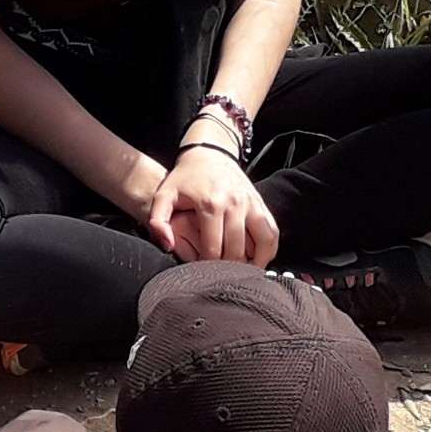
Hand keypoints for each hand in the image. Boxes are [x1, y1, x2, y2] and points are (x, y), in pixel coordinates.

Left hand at [144, 144, 278, 263]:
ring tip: (243, 274)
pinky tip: (258, 259)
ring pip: (263, 243)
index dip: (207, 268)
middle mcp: (234, 205)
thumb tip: (168, 245)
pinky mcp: (261, 204)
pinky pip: (273, 232)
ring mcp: (251, 204)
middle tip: (219, 278)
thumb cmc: (185, 177)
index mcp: (210, 205)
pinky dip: (269, 250)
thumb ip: (158, 222)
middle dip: (228, 269)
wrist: (209, 153)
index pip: (213, 250)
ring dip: (255, 263)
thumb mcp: (164, 196)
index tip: (201, 274)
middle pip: (237, 251)